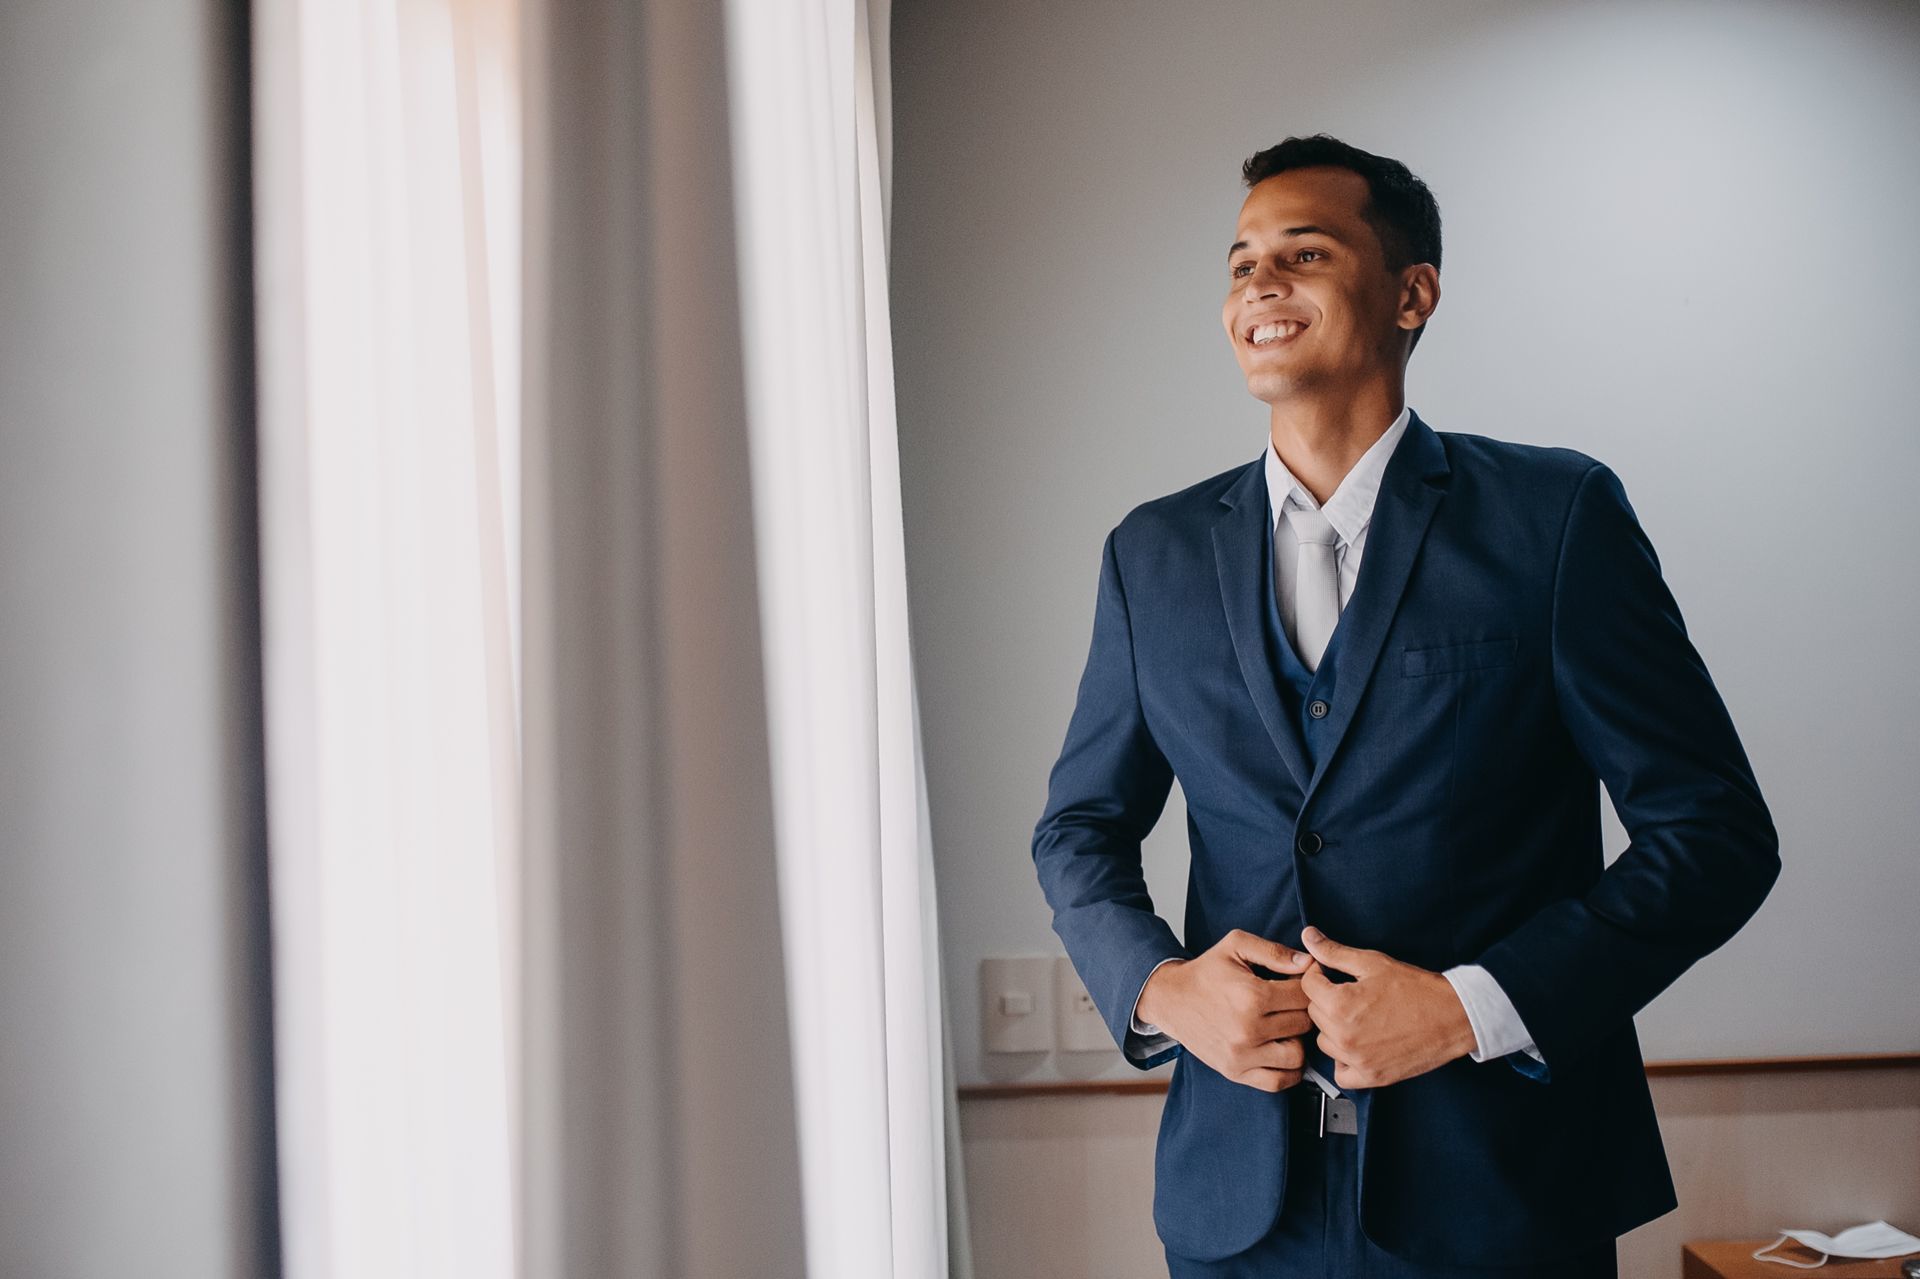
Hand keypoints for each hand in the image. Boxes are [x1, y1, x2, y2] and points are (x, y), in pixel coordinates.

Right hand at [1136, 929, 1317, 1092]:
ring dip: (1298, 1041)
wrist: (1170, 999)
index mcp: (1251, 995)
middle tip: (1291, 1004)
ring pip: (1298, 1055)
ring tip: (1286, 1028)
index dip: (1308, 986)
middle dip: (1302, 1011)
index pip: (1304, 995)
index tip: (1300, 983)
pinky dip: (1288, 1070)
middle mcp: (1248, 1028)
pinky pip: (1279, 1082)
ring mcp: (1242, 1054)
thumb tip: (1308, 962)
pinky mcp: (1236, 1072)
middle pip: (1303, 1024)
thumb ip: (1273, 951)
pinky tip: (1281, 1050)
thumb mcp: (1235, 946)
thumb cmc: (1205, 972)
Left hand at [1298, 926, 1478, 1089]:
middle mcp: (1343, 1036)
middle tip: (1352, 994)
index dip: (1319, 974)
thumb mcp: (1373, 963)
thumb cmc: (1415, 988)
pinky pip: (1340, 1073)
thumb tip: (1308, 937)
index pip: (1307, 985)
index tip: (1333, 975)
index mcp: (1340, 1004)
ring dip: (1334, 1029)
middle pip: (1314, 1013)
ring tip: (1358, 1017)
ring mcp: (1357, 1059)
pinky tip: (1358, 1045)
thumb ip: (1334, 952)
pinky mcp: (1371, 1077)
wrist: (1453, 1017)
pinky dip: (1344, 1060)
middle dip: (1327, 1000)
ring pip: (1324, 1041)